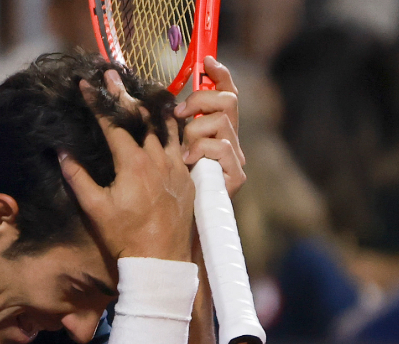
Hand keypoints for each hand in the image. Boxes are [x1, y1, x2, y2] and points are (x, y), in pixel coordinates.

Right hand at [59, 70, 194, 261]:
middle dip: (124, 94)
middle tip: (112, 75)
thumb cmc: (125, 237)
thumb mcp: (95, 208)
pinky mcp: (188, 178)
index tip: (85, 83)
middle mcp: (157, 159)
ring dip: (152, 108)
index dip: (97, 101)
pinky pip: (181, 145)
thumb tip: (62, 153)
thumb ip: (77, 178)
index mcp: (133, 163)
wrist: (160, 261)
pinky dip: (172, 130)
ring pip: (166, 127)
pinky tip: (168, 124)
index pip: (112, 122)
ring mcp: (176, 167)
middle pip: (141, 117)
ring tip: (144, 91)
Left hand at [175, 56, 246, 196]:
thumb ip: (172, 126)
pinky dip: (203, 150)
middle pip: (228, 101)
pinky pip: (222, 148)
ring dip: (196, 131)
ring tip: (183, 150)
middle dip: (201, 100)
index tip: (207, 60)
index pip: (225, 95)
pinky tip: (190, 161)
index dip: (220, 75)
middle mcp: (228, 141)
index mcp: (215, 132)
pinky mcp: (236, 176)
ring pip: (221, 122)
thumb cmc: (169, 190)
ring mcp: (235, 159)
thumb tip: (161, 103)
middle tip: (179, 113)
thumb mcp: (168, 150)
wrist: (177, 228)